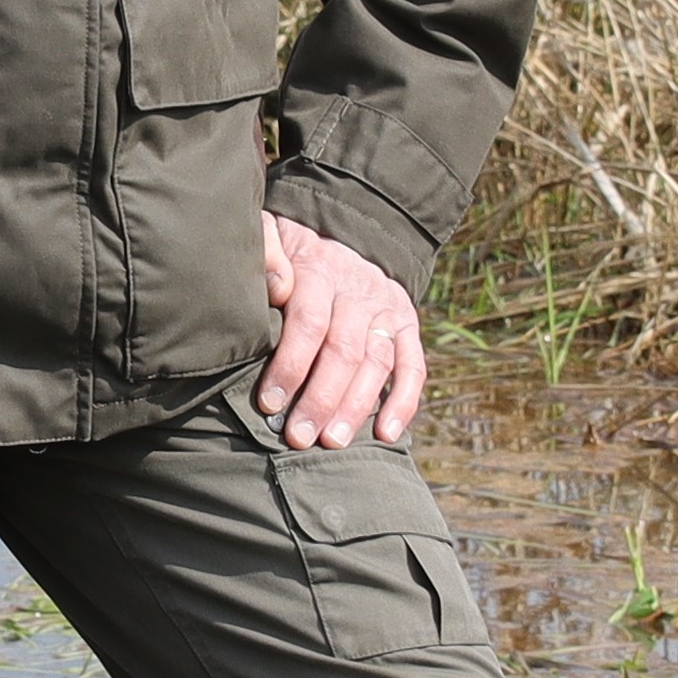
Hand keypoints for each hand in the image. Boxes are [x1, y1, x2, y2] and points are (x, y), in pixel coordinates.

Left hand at [260, 211, 426, 447]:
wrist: (340, 234)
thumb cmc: (288, 251)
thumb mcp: (268, 236)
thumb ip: (265, 253)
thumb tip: (277, 287)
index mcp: (320, 269)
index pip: (309, 321)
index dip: (290, 365)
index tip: (270, 404)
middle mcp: (359, 289)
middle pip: (344, 349)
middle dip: (320, 398)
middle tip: (298, 438)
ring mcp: (387, 308)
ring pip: (376, 362)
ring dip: (355, 406)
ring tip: (332, 443)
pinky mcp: (407, 324)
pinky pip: (413, 366)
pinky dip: (403, 401)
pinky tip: (386, 433)